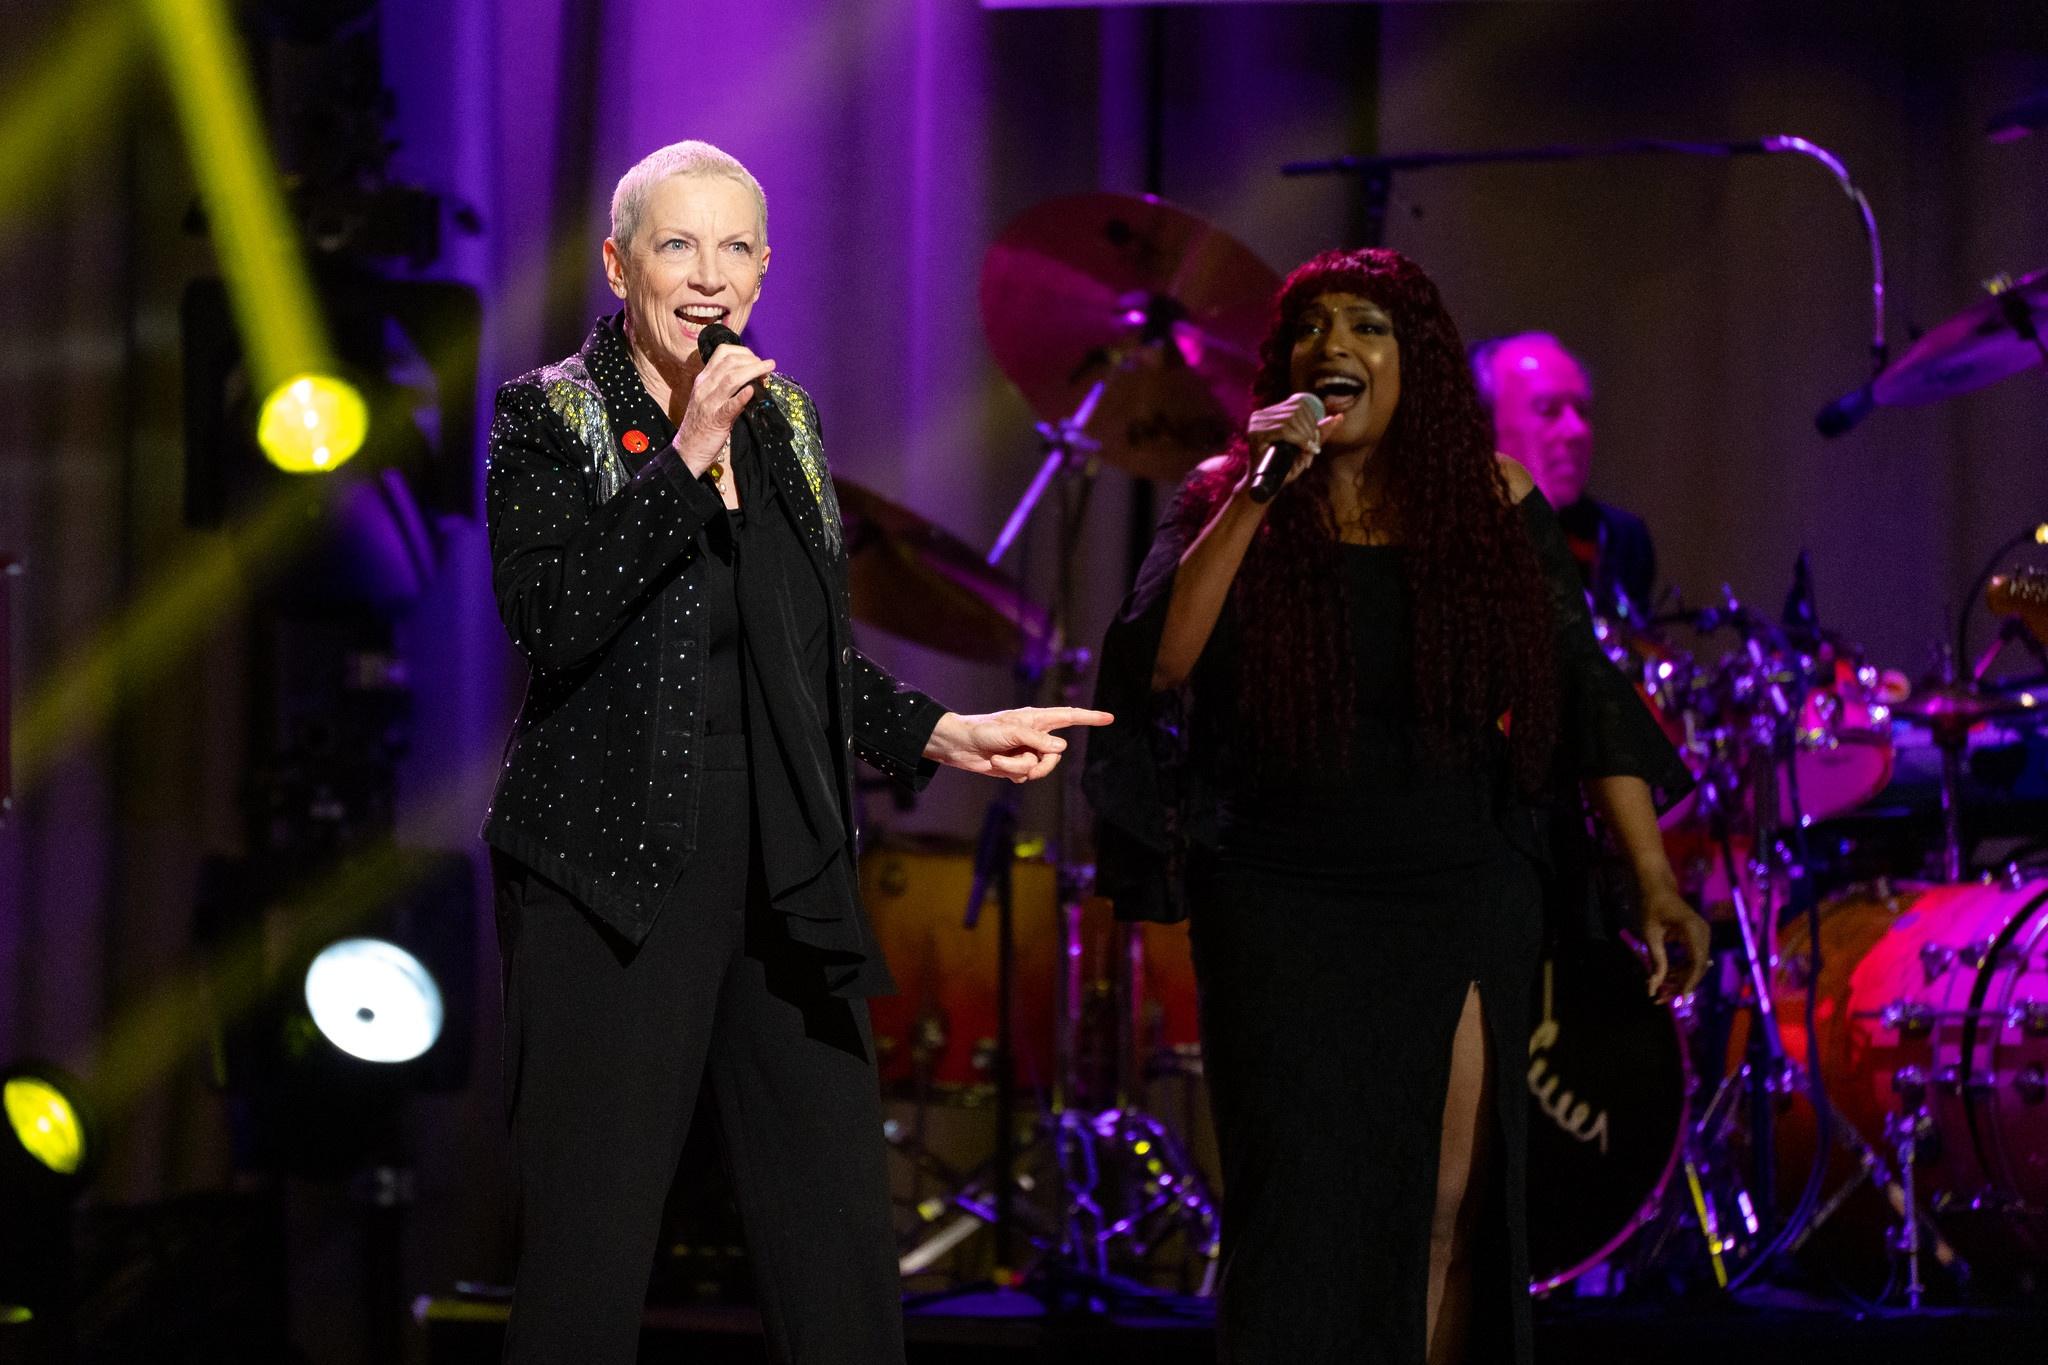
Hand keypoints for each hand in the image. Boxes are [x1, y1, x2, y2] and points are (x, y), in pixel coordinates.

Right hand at [675, 342, 777, 473]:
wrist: (687, 450)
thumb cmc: (702, 424)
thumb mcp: (710, 399)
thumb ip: (726, 387)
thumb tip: (752, 379)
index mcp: (703, 379)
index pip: (722, 353)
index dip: (743, 351)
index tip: (756, 358)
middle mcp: (705, 387)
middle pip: (730, 363)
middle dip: (752, 360)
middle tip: (767, 366)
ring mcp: (709, 403)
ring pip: (731, 379)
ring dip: (753, 371)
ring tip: (768, 370)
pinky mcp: (716, 420)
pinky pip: (729, 406)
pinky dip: (742, 397)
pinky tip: (752, 391)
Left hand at [923, 707, 1113, 782]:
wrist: (960, 746)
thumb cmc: (984, 731)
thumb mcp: (1012, 732)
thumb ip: (1038, 740)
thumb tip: (1061, 748)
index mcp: (1037, 719)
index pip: (1069, 717)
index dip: (1090, 717)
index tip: (1109, 718)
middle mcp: (1035, 735)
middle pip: (1055, 754)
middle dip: (1039, 762)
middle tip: (1022, 758)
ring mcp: (1027, 751)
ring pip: (1040, 768)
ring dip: (1019, 767)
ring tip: (1000, 759)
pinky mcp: (1017, 766)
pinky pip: (1026, 775)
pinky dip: (1012, 772)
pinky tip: (997, 764)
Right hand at [1241, 394, 1342, 495]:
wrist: (1266, 487)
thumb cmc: (1285, 468)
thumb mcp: (1305, 446)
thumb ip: (1319, 431)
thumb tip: (1338, 417)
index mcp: (1270, 414)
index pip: (1298, 402)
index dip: (1312, 417)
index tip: (1314, 436)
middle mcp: (1261, 415)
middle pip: (1296, 409)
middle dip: (1310, 427)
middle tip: (1313, 446)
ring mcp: (1256, 423)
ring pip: (1292, 418)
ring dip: (1305, 435)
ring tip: (1308, 450)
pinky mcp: (1257, 434)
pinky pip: (1285, 430)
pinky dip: (1299, 439)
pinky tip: (1304, 449)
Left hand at [1638, 885, 1710, 1001]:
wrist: (1658, 886)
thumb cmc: (1651, 906)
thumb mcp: (1650, 934)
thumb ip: (1655, 961)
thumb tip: (1653, 988)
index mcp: (1693, 930)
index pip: (1697, 963)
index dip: (1689, 983)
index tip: (1679, 999)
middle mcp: (1703, 933)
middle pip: (1698, 967)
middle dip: (1681, 984)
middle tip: (1662, 999)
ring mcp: (1703, 935)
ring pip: (1696, 965)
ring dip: (1680, 979)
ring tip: (1661, 992)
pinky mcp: (1698, 937)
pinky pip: (1693, 958)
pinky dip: (1681, 969)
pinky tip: (1666, 977)